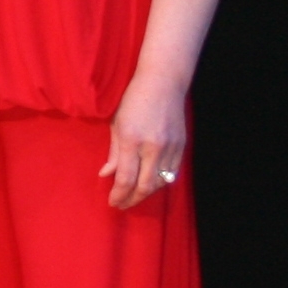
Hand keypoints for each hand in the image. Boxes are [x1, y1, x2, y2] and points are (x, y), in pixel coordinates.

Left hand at [104, 75, 189, 209]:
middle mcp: (152, 147)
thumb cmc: (133, 101)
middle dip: (132, 199)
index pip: (125, 178)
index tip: (112, 202)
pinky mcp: (181, 146)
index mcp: (131, 140)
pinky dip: (161, 182)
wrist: (162, 83)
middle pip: (145, 186)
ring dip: (147, 193)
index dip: (119, 195)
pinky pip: (172, 173)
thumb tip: (106, 175)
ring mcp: (170, 147)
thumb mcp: (116, 124)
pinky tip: (151, 184)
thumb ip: (113, 153)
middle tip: (122, 205)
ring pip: (161, 182)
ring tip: (135, 195)